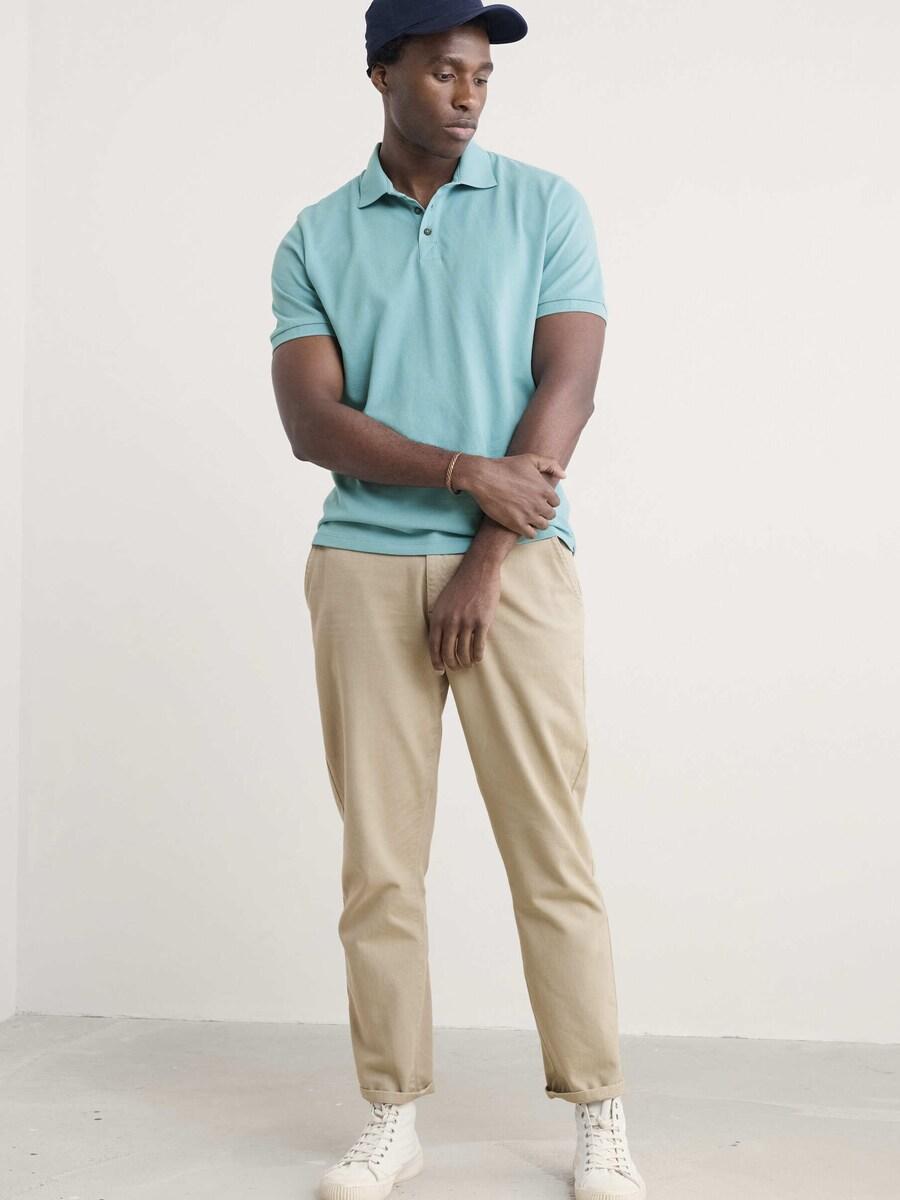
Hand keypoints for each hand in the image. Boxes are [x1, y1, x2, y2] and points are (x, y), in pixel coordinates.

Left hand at [427, 555, 501, 671]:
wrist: (478, 571)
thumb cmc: (460, 586)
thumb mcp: (442, 602)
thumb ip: (439, 620)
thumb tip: (438, 640)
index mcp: (438, 617)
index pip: (434, 646)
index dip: (436, 661)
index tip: (439, 670)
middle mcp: (451, 621)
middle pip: (448, 653)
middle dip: (452, 664)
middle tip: (456, 668)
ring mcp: (467, 622)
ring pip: (464, 652)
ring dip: (465, 662)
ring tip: (468, 664)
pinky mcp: (483, 622)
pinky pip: (478, 647)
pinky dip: (477, 656)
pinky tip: (478, 658)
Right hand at [455, 453, 564, 537]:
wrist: (483, 477)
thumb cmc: (505, 466)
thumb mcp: (530, 459)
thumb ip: (550, 464)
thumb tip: (563, 476)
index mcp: (544, 489)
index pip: (555, 502)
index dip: (548, 501)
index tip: (539, 499)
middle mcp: (539, 503)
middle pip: (550, 515)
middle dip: (543, 512)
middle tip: (533, 508)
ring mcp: (528, 515)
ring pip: (543, 526)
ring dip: (538, 522)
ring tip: (528, 517)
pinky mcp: (516, 524)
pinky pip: (531, 534)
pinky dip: (529, 531)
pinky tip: (522, 525)